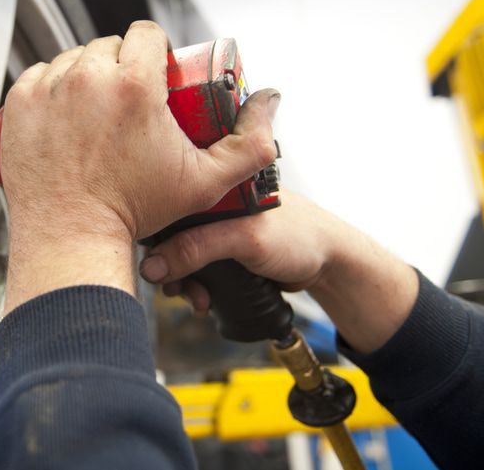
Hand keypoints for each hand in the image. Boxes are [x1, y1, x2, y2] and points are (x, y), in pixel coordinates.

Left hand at [0, 21, 279, 311]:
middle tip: (127, 101)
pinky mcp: (20, 103)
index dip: (155, 50)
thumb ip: (249, 146)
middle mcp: (88, 77)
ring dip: (87, 74)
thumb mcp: (204, 182)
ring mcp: (49, 88)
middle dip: (122, 65)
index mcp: (134, 84)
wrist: (71, 237)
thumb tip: (269, 105)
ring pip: (74, 58)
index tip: (155, 72)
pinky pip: (40, 75)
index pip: (146, 33)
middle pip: (110, 44)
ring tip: (97, 110)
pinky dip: (52, 87)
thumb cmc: (132, 211)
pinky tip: (66, 113)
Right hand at [141, 192, 418, 352]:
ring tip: (196, 299)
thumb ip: (198, 248)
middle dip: (170, 265)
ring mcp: (220, 227)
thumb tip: (154, 266)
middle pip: (173, 233)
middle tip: (176, 289)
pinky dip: (197, 284)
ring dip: (184, 280)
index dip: (156, 234)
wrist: (331, 264)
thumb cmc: (300, 237)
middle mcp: (214, 202)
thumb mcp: (245, 239)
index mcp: (218, 184)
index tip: (152, 262)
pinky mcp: (226, 249)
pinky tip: (203, 299)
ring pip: (184, 253)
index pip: (172, 203)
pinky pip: (199, 266)